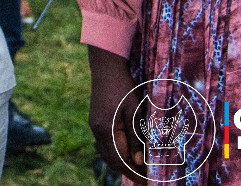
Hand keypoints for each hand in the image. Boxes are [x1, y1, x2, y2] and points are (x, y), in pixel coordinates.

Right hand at [87, 47, 144, 178]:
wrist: (106, 65)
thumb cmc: (123, 86)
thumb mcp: (134, 111)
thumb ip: (136, 136)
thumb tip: (139, 161)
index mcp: (106, 129)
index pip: (119, 160)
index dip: (133, 173)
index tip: (146, 181)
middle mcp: (97, 130)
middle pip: (111, 160)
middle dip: (127, 170)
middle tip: (144, 177)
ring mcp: (94, 124)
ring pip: (107, 152)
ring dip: (121, 162)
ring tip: (138, 167)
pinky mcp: (96, 119)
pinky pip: (105, 143)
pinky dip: (116, 151)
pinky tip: (127, 150)